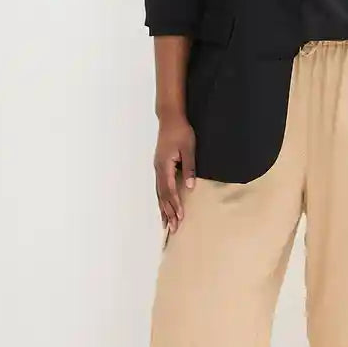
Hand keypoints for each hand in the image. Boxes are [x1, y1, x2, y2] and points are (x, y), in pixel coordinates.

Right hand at [154, 114, 196, 232]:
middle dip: (168, 212)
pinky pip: (159, 187)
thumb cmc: (181, 131)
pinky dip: (161, 199)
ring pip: (159, 193)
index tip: (180, 217)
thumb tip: (189, 186)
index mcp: (165, 165)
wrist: (170, 118)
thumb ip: (189, 168)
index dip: (175, 204)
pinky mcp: (160, 166)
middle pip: (162, 195)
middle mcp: (158, 169)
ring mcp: (158, 168)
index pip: (170, 190)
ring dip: (163, 209)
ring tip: (166, 224)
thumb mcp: (189, 149)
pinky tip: (164, 206)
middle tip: (173, 228)